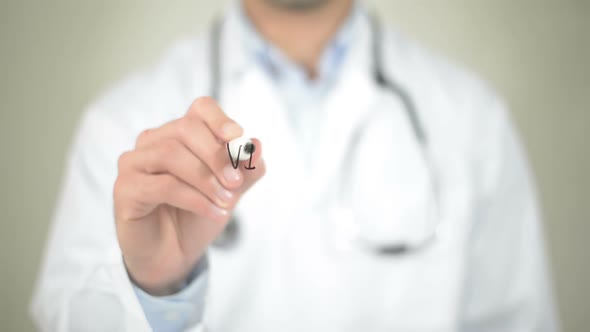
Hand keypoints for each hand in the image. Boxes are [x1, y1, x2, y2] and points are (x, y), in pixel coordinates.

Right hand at [114, 97, 264, 294]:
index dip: (219, 118)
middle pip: (185, 129)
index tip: (237, 136)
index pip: (199, 109)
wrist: (173, 256)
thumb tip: (256, 144)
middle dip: (216, 155)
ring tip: (226, 203)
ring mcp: (134, 162)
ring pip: (171, 154)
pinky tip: (214, 212)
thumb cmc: (197, 216)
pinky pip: (162, 185)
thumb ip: (245, 170)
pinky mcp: (125, 188)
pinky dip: (195, 199)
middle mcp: (153, 141)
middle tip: (236, 183)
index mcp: (180, 134)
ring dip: (206, 179)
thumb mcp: (229, 192)